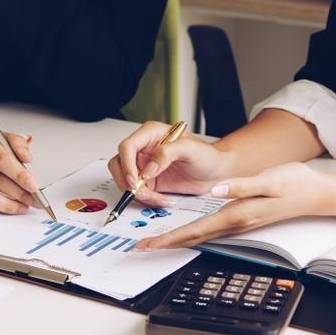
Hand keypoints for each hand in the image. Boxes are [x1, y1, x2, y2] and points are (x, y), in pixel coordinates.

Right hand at [108, 121, 234, 207]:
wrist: (216, 173)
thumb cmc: (207, 156)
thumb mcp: (191, 149)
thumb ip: (167, 153)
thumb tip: (148, 168)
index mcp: (151, 134)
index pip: (128, 146)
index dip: (127, 164)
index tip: (135, 180)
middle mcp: (144, 149)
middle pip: (119, 164)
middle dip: (127, 181)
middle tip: (141, 192)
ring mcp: (144, 166)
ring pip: (124, 180)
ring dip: (137, 192)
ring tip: (156, 198)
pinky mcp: (148, 181)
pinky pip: (137, 191)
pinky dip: (146, 199)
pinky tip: (161, 200)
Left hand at [135, 163, 335, 249]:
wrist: (316, 193)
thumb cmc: (295, 184)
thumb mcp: (268, 179)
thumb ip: (240, 186)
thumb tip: (215, 191)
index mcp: (236, 215)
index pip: (195, 230)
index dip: (170, 238)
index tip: (149, 244)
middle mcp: (235, 224)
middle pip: (193, 238)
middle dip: (166, 244)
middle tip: (141, 247)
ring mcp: (238, 225)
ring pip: (201, 237)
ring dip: (177, 240)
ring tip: (156, 242)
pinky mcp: (241, 220)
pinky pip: (210, 231)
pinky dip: (192, 234)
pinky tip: (184, 232)